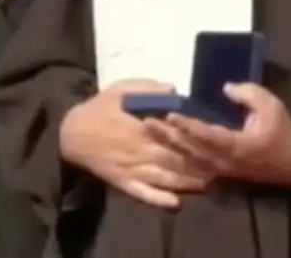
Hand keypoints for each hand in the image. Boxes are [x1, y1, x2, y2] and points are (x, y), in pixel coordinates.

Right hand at [59, 80, 215, 208]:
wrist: (70, 133)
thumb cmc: (99, 107)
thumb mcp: (122, 88)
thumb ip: (148, 88)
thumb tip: (174, 90)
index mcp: (142, 125)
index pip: (175, 133)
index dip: (196, 137)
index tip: (215, 138)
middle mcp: (140, 149)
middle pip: (175, 158)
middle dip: (199, 162)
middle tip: (221, 164)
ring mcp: (132, 168)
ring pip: (165, 178)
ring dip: (187, 182)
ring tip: (208, 182)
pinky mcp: (124, 182)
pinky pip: (143, 193)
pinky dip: (159, 199)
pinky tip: (175, 203)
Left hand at [145, 83, 290, 187]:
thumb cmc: (283, 134)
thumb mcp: (272, 106)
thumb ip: (248, 93)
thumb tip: (226, 87)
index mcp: (235, 145)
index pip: (206, 134)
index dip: (187, 125)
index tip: (169, 115)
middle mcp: (222, 160)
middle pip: (188, 148)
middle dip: (166, 135)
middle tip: (145, 122)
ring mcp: (219, 168)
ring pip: (187, 157)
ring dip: (167, 144)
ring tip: (148, 131)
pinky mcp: (219, 171)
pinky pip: (192, 164)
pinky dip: (177, 155)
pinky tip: (162, 147)